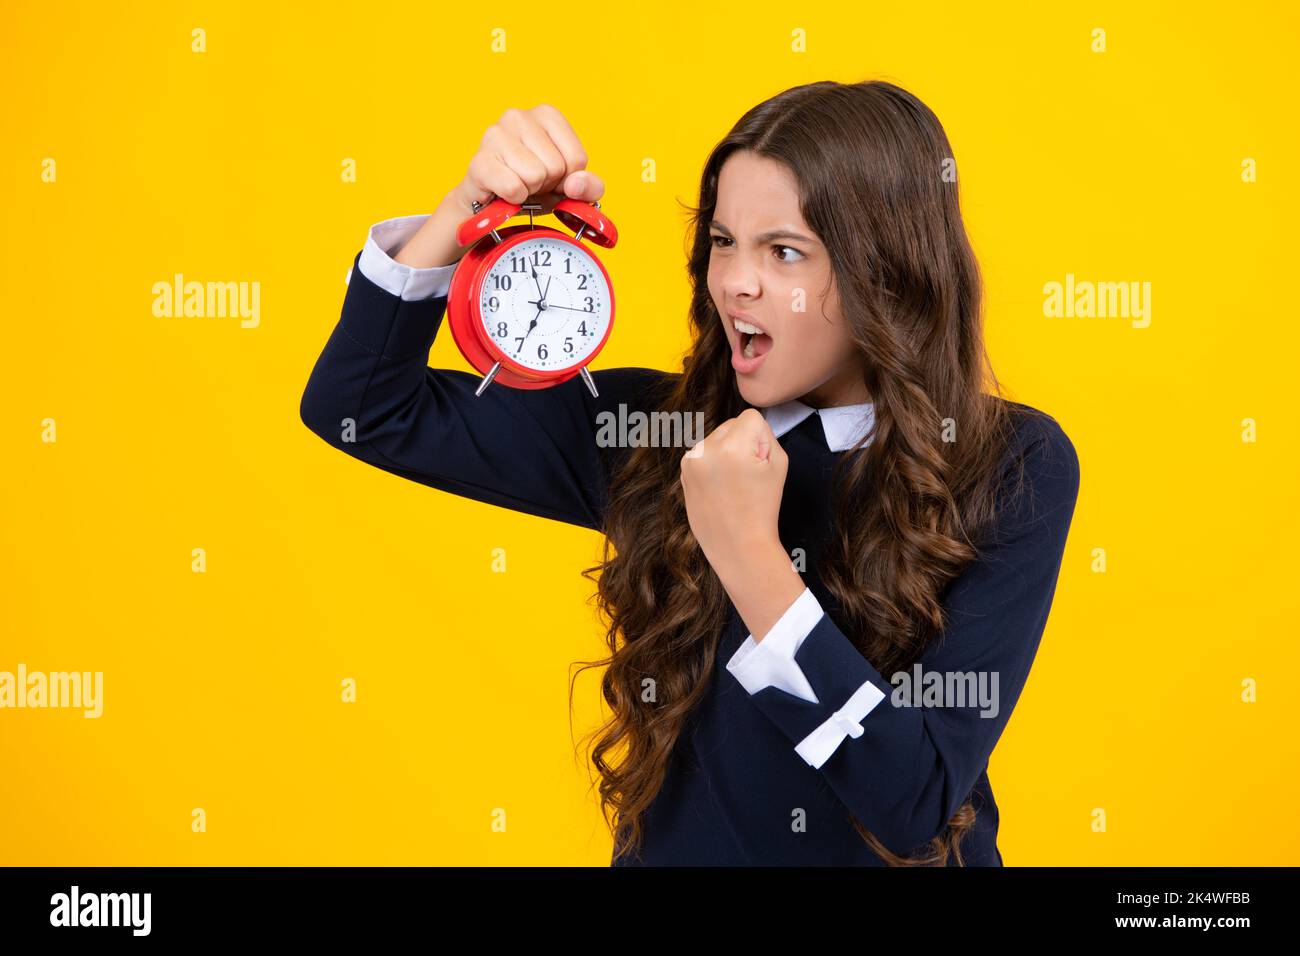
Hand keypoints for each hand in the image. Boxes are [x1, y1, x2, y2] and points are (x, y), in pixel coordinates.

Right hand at [455, 104, 604, 214]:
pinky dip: (513, 198)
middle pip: (555, 167)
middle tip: (530, 180)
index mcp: (547, 115)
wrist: (494, 201)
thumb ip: (590, 186)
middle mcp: (518, 116)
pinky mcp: (479, 161)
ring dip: (529, 190)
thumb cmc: (534, 185)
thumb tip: (575, 184)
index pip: (577, 159)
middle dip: (547, 183)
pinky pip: (512, 187)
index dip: (567, 178)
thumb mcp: (571, 186)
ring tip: (517, 182)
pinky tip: (504, 191)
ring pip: (534, 176)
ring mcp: (495, 135)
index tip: (550, 175)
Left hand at [679, 408, 787, 578]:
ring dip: (726, 452)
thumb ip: (765, 435)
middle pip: (731, 424)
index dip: (762, 438)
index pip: (751, 416)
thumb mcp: (779, 463)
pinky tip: (720, 488)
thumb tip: (748, 426)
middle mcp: (705, 449)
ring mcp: (690, 461)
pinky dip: (713, 464)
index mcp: (731, 447)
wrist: (738, 545)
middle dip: (742, 442)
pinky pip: (704, 454)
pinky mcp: (683, 472)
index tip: (759, 463)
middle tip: (747, 475)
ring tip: (733, 483)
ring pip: (717, 438)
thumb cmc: (763, 507)